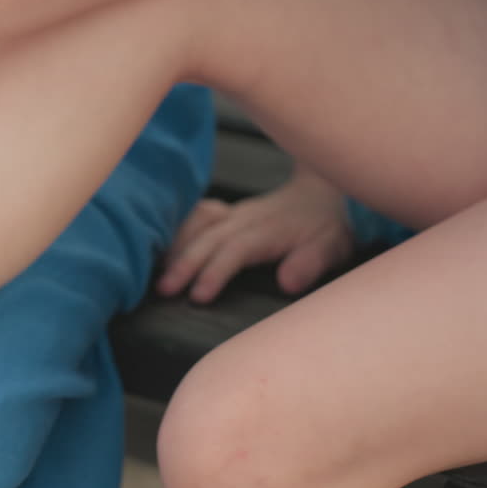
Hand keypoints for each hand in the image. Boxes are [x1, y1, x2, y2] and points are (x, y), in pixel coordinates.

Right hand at [156, 165, 354, 303]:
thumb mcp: (333, 246)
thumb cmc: (328, 227)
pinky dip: (176, 231)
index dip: (215, 272)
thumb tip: (287, 282)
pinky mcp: (226, 214)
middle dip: (184, 265)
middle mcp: (245, 220)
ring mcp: (233, 214)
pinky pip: (196, 218)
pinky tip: (160, 247)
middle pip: (208, 240)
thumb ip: (310, 262)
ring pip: (197, 228)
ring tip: (154, 272)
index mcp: (268, 230)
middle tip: (162, 290)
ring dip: (174, 249)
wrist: (325, 192)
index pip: (235, 251)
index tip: (198, 295)